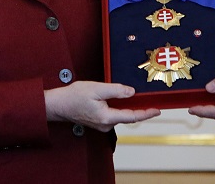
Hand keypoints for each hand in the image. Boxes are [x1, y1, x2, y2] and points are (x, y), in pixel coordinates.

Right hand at [45, 81, 159, 131]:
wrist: (58, 104)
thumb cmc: (74, 96)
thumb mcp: (97, 89)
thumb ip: (116, 91)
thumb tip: (131, 92)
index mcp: (106, 117)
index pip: (132, 117)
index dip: (146, 113)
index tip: (157, 110)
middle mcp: (105, 124)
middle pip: (128, 116)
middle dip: (139, 108)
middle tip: (150, 100)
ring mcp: (102, 124)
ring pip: (120, 115)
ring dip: (129, 107)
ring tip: (137, 97)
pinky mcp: (98, 121)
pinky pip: (113, 114)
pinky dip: (120, 107)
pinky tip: (122, 99)